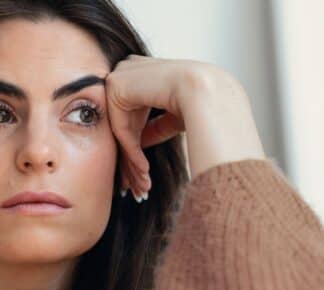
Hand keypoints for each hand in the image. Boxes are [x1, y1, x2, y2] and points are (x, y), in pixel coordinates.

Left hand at [105, 54, 265, 199]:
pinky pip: (122, 129)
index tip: (144, 171)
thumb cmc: (203, 102)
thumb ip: (154, 126)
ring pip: (123, 130)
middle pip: (125, 123)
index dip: (138, 145)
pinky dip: (133, 153)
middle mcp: (129, 69)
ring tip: (142, 186)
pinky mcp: (116, 87)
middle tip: (137, 184)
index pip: (133, 112)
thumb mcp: (173, 116)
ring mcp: (120, 76)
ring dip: (133, 162)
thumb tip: (140, 142)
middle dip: (131, 159)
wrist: (207, 92)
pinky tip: (145, 172)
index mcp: (144, 71)